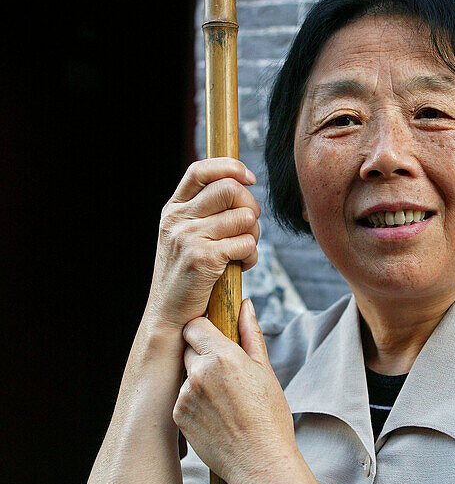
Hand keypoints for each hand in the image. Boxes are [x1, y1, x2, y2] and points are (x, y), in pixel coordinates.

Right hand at [145, 158, 260, 331]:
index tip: (249, 178)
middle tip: (250, 226)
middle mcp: (178, 220)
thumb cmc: (186, 276)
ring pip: (244, 218)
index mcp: (173, 210)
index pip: (200, 170)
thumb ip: (203, 212)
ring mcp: (189, 238)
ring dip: (254, 235)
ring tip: (244, 250)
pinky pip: (246, 244)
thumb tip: (239, 184)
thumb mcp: (183, 237)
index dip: (229, 167)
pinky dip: (252, 256)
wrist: (170, 316)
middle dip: (251, 206)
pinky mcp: (203, 259)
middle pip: (229, 189)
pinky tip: (242, 266)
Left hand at [172, 297, 299, 483]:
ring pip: (185, 374)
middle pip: (188, 348)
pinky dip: (194, 402)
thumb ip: (250, 334)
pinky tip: (216, 415)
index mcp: (222, 357)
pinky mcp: (178, 416)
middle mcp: (198, 373)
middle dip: (202, 354)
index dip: (203, 330)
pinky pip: (182, 398)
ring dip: (198, 379)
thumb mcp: (265, 371)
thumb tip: (244, 305)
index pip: (195, 325)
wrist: (259, 463)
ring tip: (224, 400)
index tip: (214, 337)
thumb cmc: (269, 417)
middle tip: (225, 373)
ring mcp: (185, 396)